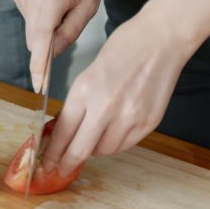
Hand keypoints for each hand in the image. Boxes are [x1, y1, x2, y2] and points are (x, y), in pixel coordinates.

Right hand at [12, 0, 107, 91]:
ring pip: (33, 31)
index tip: (39, 85)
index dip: (40, 66)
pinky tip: (55, 4)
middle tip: (70, 23)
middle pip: (35, 39)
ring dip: (48, 30)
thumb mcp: (88, 6)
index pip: (40, 40)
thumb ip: (70, 32)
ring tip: (65, 7)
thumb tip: (54, 53)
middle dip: (50, 43)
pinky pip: (31, 20)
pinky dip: (43, 20)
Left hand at [41, 11, 197, 175]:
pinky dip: (116, 143)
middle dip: (66, 163)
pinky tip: (114, 130)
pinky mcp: (148, 123)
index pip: (62, 133)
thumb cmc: (125, 47)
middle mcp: (106, 108)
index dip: (52, 153)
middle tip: (61, 169)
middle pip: (80, 151)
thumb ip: (77, 103)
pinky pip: (126, 145)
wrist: (162, 39)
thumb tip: (63, 130)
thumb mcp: (89, 72)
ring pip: (105, 151)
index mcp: (85, 91)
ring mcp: (130, 118)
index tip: (47, 164)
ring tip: (94, 137)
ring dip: (95, 149)